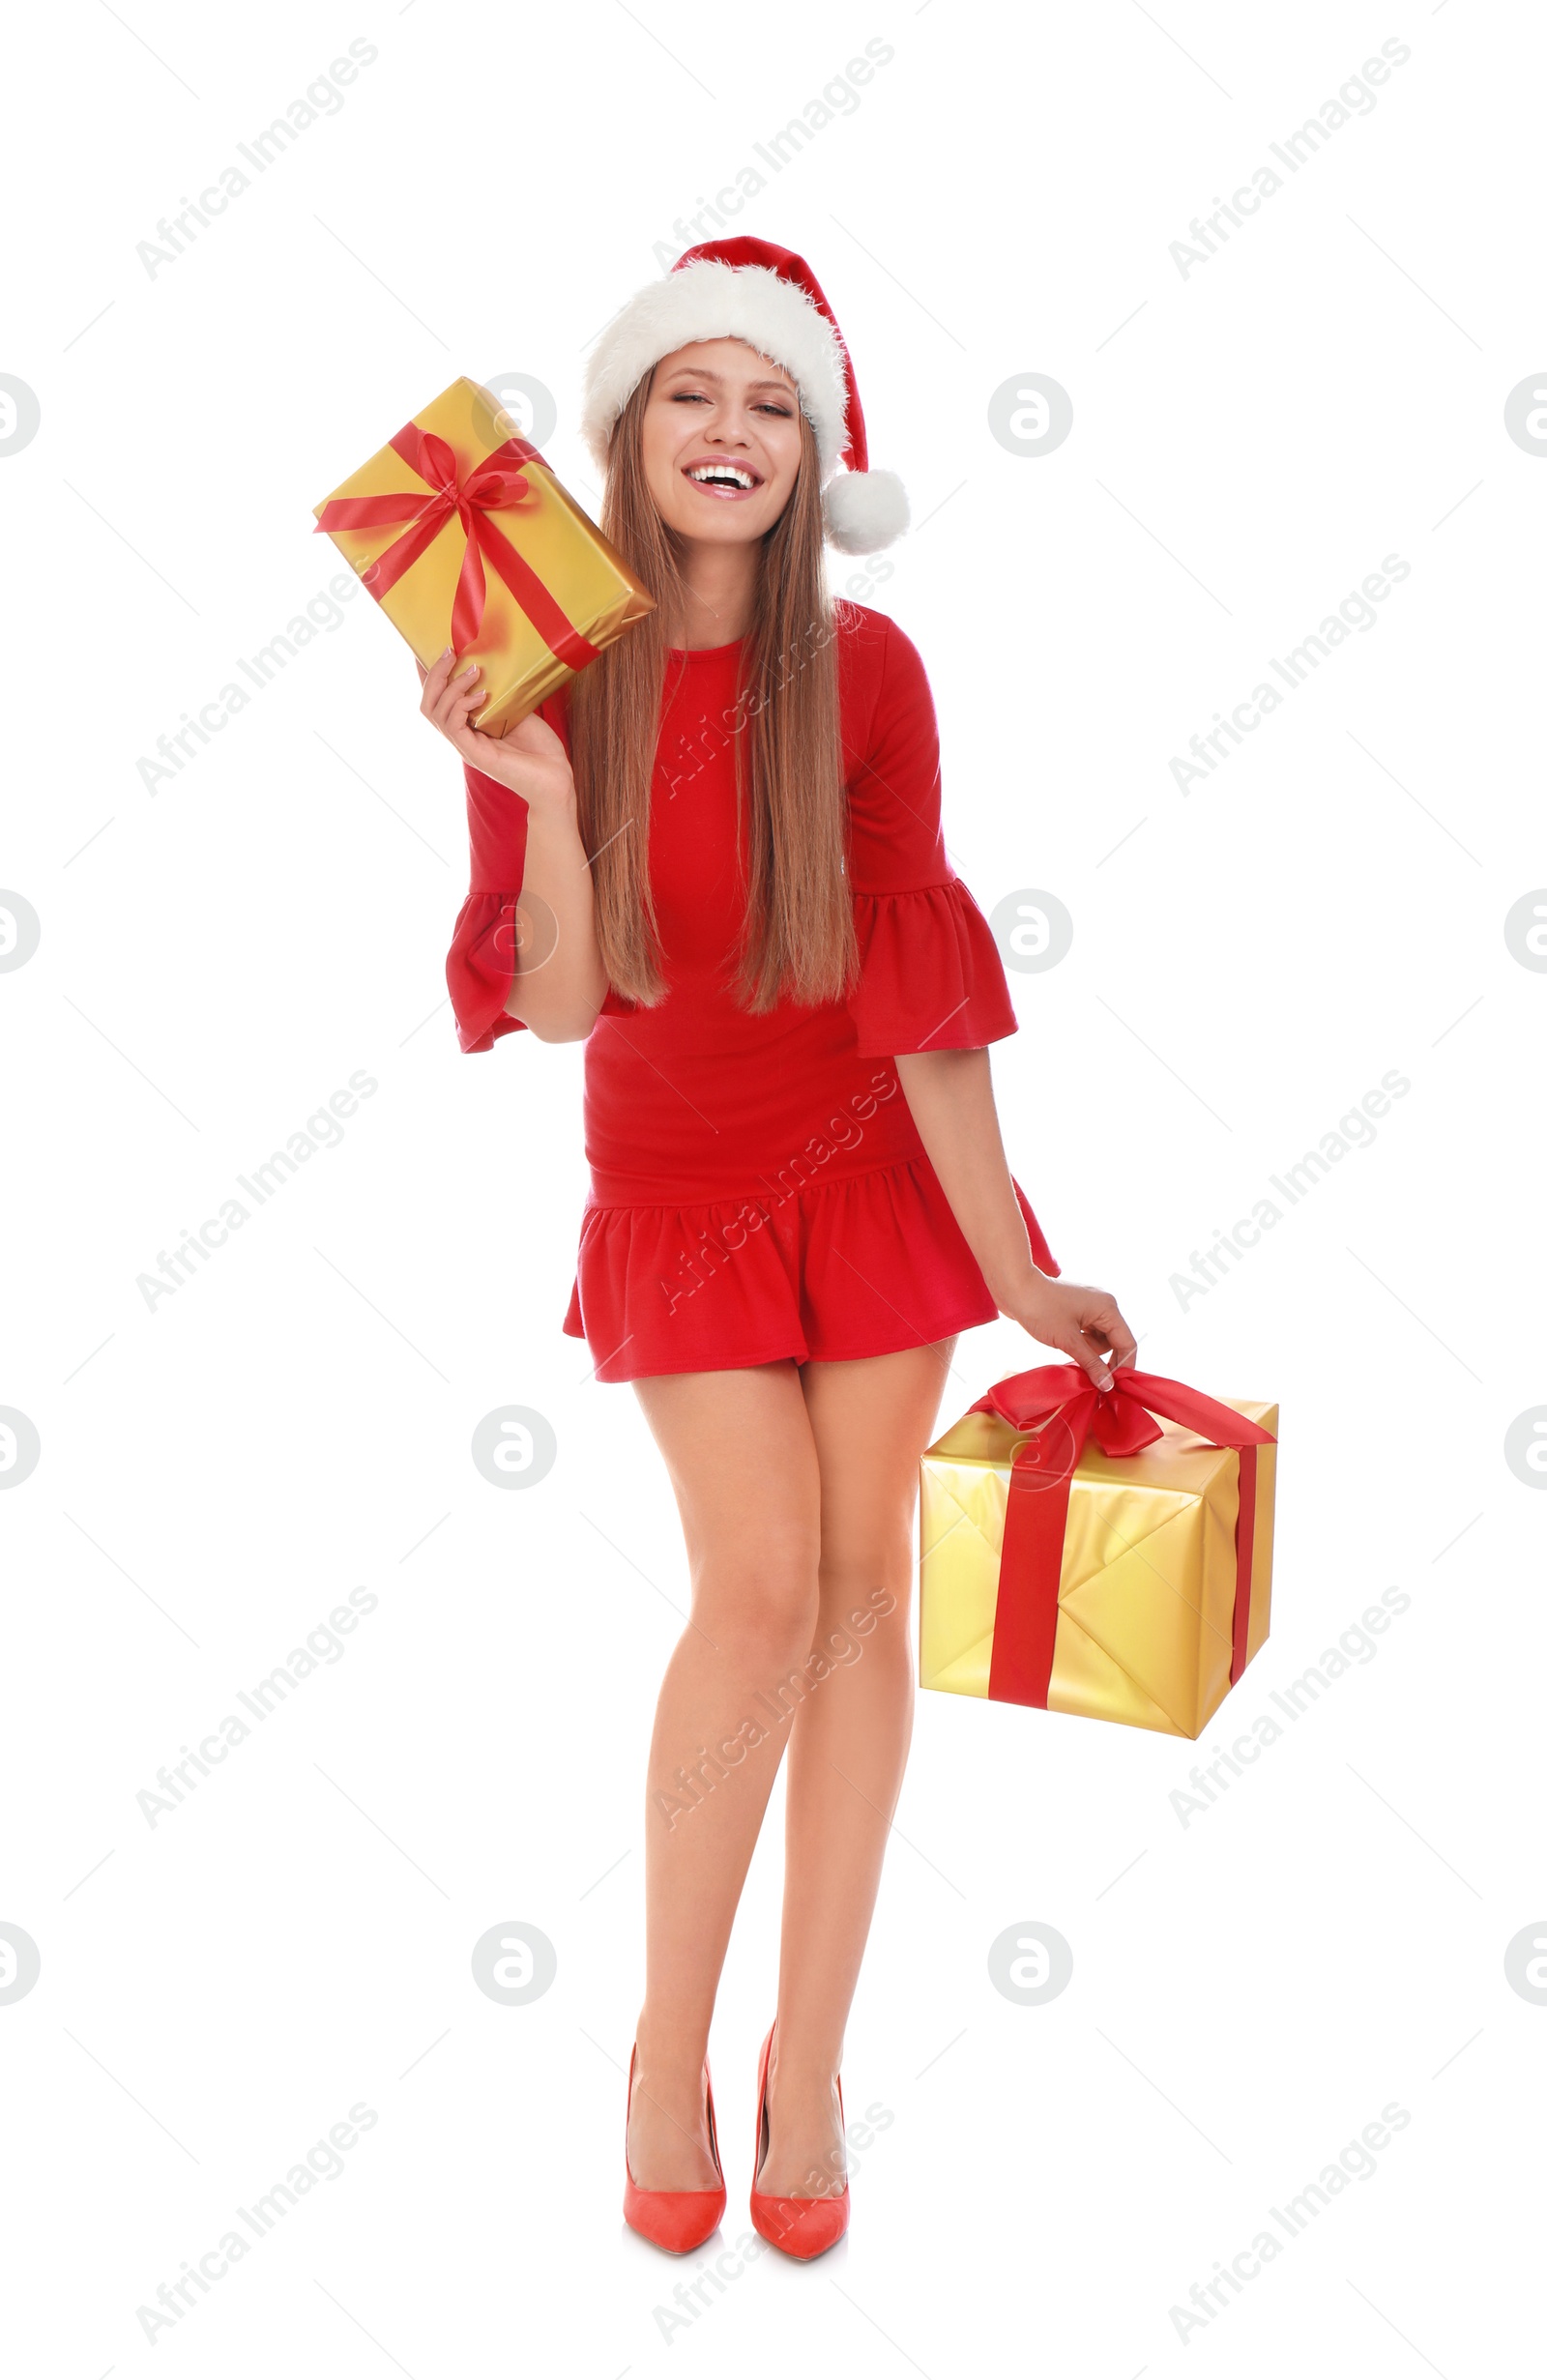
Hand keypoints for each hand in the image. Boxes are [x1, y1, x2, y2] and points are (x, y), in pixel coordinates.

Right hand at [416, 650, 574, 810]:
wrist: (556, 778)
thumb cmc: (540, 748)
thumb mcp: (516, 710)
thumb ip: (498, 692)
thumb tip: (489, 662)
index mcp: (468, 727)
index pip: (436, 700)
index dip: (428, 675)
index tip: (432, 648)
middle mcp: (462, 738)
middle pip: (428, 705)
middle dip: (435, 674)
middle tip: (449, 651)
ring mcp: (467, 748)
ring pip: (436, 713)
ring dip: (452, 687)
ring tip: (474, 671)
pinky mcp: (476, 755)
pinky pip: (453, 726)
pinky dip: (462, 706)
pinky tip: (481, 695)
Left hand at [1008, 1275, 1137, 1391]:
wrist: (1014, 1287)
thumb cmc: (1041, 1309)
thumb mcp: (1068, 1340)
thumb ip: (1091, 1363)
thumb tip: (1107, 1385)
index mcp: (1108, 1308)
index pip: (1127, 1343)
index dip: (1124, 1366)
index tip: (1115, 1387)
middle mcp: (1103, 1305)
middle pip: (1114, 1342)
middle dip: (1102, 1359)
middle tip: (1090, 1376)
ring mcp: (1090, 1306)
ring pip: (1099, 1339)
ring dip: (1088, 1351)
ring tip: (1067, 1350)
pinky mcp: (1076, 1310)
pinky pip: (1086, 1332)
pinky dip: (1080, 1343)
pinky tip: (1065, 1346)